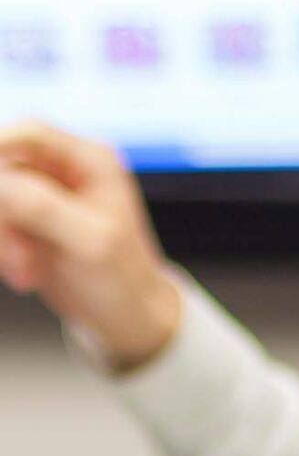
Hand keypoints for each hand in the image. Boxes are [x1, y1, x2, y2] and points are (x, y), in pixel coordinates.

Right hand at [0, 119, 182, 369]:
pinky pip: (0, 225)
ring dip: (4, 240)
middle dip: (4, 216)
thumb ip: (46, 208)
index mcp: (91, 162)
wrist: (128, 320)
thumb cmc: (125, 282)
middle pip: (5, 170)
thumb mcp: (90, 243)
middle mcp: (66, 172)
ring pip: (0, 201)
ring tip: (26, 274)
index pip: (29, 134)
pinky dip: (4, 250)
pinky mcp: (30, 224)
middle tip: (18, 258)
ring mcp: (46, 198)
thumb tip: (2, 183)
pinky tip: (26, 275)